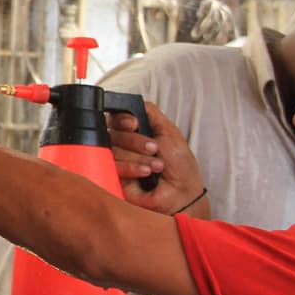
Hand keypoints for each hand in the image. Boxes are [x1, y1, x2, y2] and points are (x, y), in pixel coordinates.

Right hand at [108, 101, 206, 215]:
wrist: (182, 194)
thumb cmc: (180, 167)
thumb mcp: (169, 132)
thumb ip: (150, 113)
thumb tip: (134, 100)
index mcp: (134, 133)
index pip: (115, 118)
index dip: (122, 119)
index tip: (134, 123)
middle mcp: (122, 146)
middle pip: (112, 132)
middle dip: (135, 140)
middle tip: (154, 148)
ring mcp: (116, 162)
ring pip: (113, 149)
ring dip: (138, 156)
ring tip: (157, 165)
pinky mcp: (113, 178)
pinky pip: (113, 166)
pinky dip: (131, 167)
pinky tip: (146, 173)